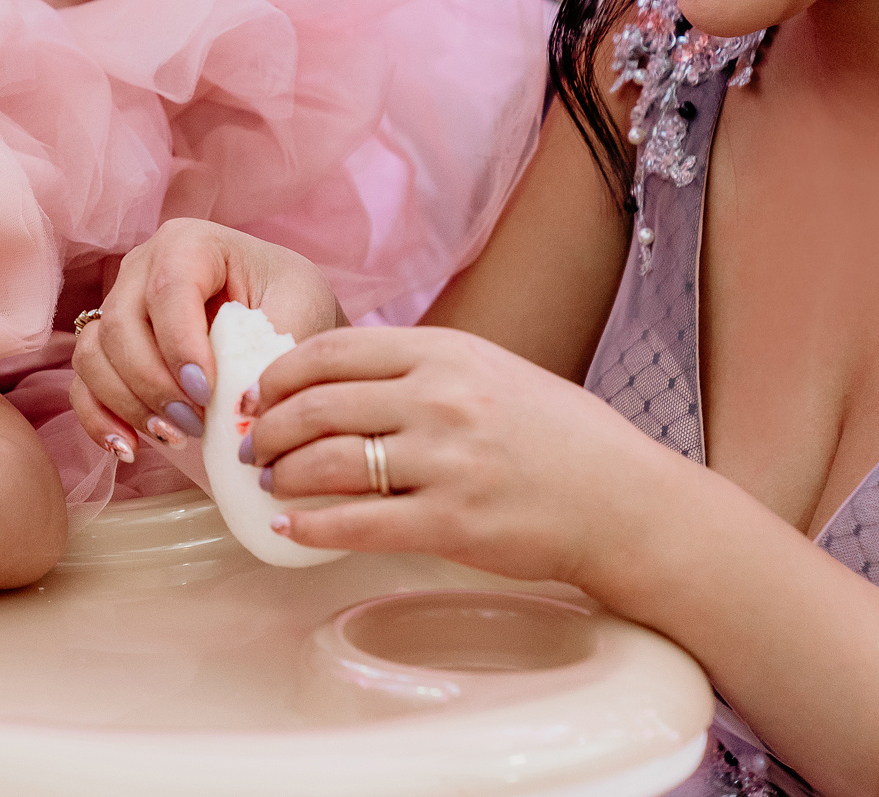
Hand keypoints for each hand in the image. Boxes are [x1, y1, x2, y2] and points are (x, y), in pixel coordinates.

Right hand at [69, 218, 343, 457]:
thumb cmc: (290, 302)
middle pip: (120, 325)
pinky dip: (98, 418)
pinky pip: (82, 382)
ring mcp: (117, 306)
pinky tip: (128, 448)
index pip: (168, 288)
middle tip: (196, 425)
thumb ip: (275, 348)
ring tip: (175, 437)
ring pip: (93, 354)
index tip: (208, 394)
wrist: (280, 316)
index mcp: (189, 243)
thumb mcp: (301, 309)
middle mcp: (141, 268)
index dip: (180, 345)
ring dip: (127, 403)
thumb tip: (244, 404)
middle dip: (153, 383)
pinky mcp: (108, 348)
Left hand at [241, 324, 684, 590]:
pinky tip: (290, 527)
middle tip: (252, 444)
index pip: (333, 351)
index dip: (279, 375)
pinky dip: (311, 526)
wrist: (625, 502)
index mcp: (446, 352)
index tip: (258, 394)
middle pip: (317, 405)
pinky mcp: (452, 522)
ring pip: (328, 463)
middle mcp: (442, 398)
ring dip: (283, 475)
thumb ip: (419, 369)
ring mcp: (446, 461)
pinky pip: (358, 523)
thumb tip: (334, 381)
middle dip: (269, 427)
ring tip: (270, 483)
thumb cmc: (557, 437)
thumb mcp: (490, 371)